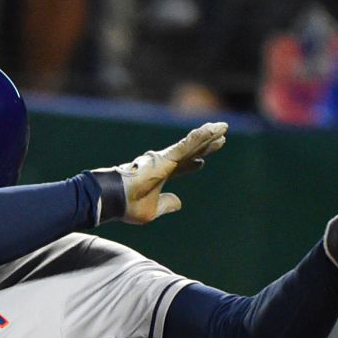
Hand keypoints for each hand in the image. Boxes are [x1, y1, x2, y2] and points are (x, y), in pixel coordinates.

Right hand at [104, 121, 227, 223]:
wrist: (114, 198)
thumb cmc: (127, 205)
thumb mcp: (152, 210)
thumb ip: (166, 204)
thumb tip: (179, 202)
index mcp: (160, 175)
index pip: (180, 168)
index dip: (192, 165)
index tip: (201, 163)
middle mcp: (163, 163)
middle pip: (190, 152)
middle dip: (206, 146)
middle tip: (221, 137)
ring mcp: (165, 159)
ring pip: (192, 145)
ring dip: (208, 136)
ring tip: (222, 127)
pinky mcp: (166, 157)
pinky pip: (188, 145)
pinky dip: (200, 137)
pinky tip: (213, 130)